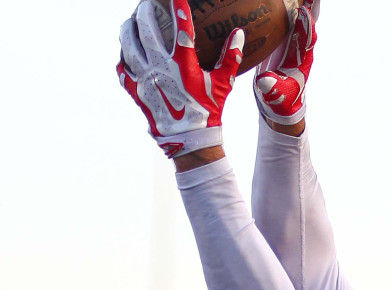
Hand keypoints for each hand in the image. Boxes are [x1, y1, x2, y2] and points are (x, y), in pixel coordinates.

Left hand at [118, 0, 243, 156]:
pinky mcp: (138, 94)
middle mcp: (160, 69)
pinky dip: (123, 60)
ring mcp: (146, 81)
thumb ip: (230, 59)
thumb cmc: (208, 113)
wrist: (190, 143)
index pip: (181, 28)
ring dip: (128, 30)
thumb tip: (238, 34)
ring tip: (130, 22)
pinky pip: (124, 72)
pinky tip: (124, 54)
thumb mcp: (222, 86)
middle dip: (144, 12)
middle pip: (146, 30)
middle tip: (145, 4)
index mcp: (183, 65)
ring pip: (129, 47)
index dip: (178, 6)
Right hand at [254, 0, 316, 125]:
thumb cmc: (281, 100)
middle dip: (309, 5)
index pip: (307, 40)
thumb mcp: (276, 97)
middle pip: (307, 21)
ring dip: (298, 1)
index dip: (307, 26)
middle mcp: (300, 46)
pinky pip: (286, 17)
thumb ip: (272, 89)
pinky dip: (286, 6)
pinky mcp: (284, 38)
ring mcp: (293, 40)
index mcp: (302, 59)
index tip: (305, 12)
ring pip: (298, 15)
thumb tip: (264, 82)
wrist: (281, 100)